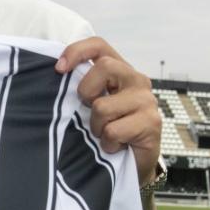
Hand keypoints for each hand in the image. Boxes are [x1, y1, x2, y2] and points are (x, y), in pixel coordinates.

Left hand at [55, 37, 161, 186]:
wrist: (134, 163)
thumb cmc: (110, 131)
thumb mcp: (94, 105)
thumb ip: (84, 88)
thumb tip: (58, 74)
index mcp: (120, 71)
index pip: (99, 46)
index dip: (77, 51)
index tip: (59, 69)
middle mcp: (136, 80)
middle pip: (104, 67)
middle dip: (87, 93)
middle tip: (91, 112)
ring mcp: (146, 100)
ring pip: (103, 106)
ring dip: (97, 127)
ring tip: (106, 135)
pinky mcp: (151, 122)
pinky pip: (113, 130)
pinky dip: (108, 143)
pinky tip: (116, 146)